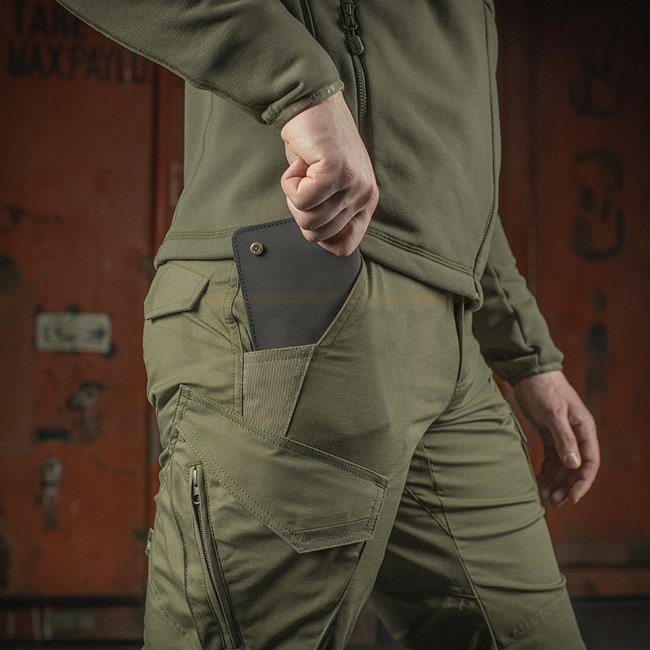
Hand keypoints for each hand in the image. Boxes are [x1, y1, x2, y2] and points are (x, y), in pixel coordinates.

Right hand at [280, 92, 377, 255]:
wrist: (311, 106)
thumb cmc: (315, 146)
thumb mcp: (329, 188)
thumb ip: (331, 213)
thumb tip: (318, 237)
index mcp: (366, 201)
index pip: (344, 247)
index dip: (319, 235)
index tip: (313, 209)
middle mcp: (364, 194)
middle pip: (318, 234)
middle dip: (301, 210)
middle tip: (306, 181)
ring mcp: (352, 183)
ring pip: (308, 219)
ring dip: (294, 194)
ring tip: (306, 168)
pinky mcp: (335, 171)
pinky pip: (301, 200)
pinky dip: (290, 183)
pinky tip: (301, 162)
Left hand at [513, 371, 599, 506]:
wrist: (528, 372)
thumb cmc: (543, 389)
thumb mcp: (552, 413)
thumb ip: (564, 438)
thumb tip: (575, 465)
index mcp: (584, 429)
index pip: (590, 462)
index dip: (582, 482)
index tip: (571, 499)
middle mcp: (577, 434)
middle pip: (576, 468)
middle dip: (565, 487)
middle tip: (552, 503)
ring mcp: (563, 436)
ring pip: (562, 467)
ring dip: (555, 483)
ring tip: (543, 499)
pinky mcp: (549, 435)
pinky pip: (551, 459)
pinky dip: (546, 472)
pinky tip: (538, 484)